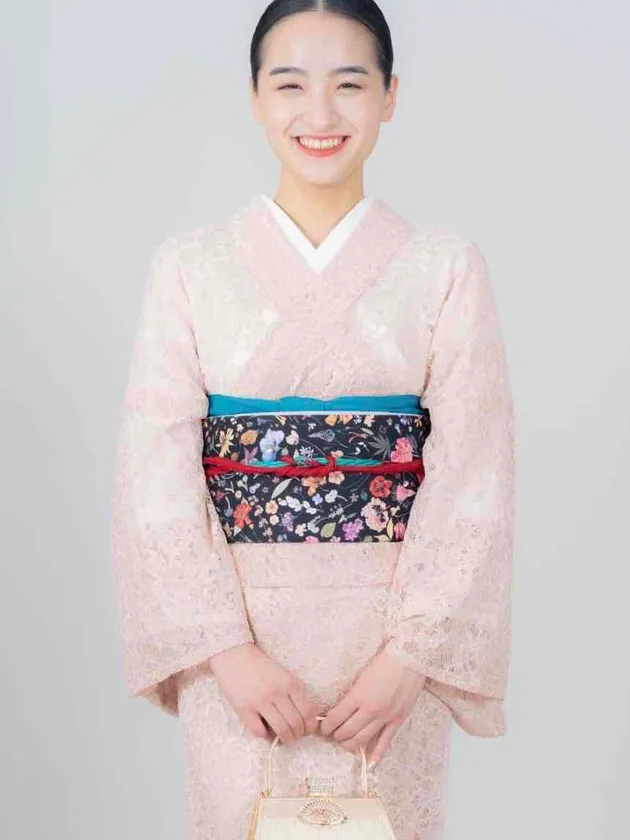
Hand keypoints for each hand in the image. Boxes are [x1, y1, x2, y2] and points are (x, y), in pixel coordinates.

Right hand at [208, 642, 319, 743]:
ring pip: (281, 730)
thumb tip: (305, 718)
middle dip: (298, 735)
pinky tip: (264, 730)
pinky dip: (265, 736)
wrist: (234, 655)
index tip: (308, 730)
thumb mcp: (283, 675)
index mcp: (290, 683)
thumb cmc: (260, 666)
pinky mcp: (244, 709)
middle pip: (296, 724)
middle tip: (295, 736)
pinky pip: (259, 731)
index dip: (310, 726)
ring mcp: (261, 701)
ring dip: (285, 739)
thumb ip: (294, 693)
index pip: (308, 712)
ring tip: (284, 738)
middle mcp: (278, 693)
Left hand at [318, 647, 425, 764]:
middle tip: (332, 735)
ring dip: (350, 744)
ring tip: (344, 743)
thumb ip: (353, 694)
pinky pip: (385, 741)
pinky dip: (376, 754)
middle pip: (347, 731)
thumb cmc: (384, 663)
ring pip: (363, 739)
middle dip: (336, 736)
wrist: (410, 659)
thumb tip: (341, 709)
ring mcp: (385, 717)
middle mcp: (371, 709)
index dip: (327, 725)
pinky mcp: (398, 720)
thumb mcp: (362, 676)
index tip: (323, 727)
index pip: (337, 717)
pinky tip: (369, 762)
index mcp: (359, 696)